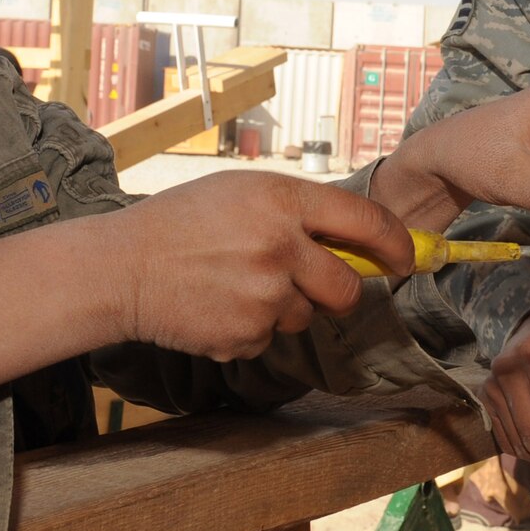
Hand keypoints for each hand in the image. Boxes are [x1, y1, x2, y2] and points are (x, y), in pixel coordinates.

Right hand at [104, 172, 413, 359]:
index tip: (406, 259)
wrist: (123, 268)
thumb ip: (300, 211)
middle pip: (347, 287)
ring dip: (284, 307)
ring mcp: (265, 295)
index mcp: (283, 199)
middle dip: (340, 292)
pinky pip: (271, 338)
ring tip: (236, 285)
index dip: (397, 244)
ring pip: (306, 315)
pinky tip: (218, 306)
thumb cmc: (182, 222)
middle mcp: (281, 246)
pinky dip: (252, 328)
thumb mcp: (242, 192)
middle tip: (317, 286)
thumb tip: (358, 241)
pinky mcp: (247, 335)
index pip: (368, 221)